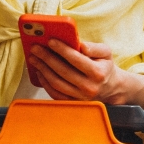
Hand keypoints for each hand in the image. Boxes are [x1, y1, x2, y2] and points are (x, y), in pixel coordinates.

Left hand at [28, 40, 143, 108]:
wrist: (110, 87)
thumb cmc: (104, 67)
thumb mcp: (106, 53)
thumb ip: (94, 47)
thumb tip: (80, 44)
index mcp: (98, 73)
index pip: (77, 60)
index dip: (62, 50)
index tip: (50, 41)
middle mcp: (89, 87)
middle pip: (63, 71)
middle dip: (46, 58)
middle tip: (35, 48)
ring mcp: (80, 97)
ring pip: (56, 83)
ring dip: (43, 69)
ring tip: (34, 58)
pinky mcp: (72, 102)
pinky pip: (55, 93)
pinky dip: (45, 82)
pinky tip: (40, 71)